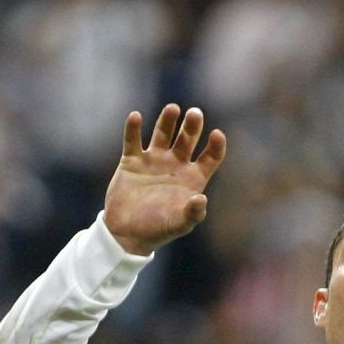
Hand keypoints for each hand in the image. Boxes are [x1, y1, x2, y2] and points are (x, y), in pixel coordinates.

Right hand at [104, 104, 226, 256]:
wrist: (127, 234)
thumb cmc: (158, 230)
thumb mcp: (178, 224)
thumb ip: (192, 213)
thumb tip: (201, 199)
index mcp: (192, 179)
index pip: (210, 157)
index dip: (216, 146)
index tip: (216, 135)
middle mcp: (175, 165)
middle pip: (187, 139)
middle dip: (192, 126)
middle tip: (195, 114)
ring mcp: (153, 160)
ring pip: (163, 133)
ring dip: (167, 120)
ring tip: (173, 109)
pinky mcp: (132, 161)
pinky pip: (132, 140)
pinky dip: (133, 128)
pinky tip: (136, 117)